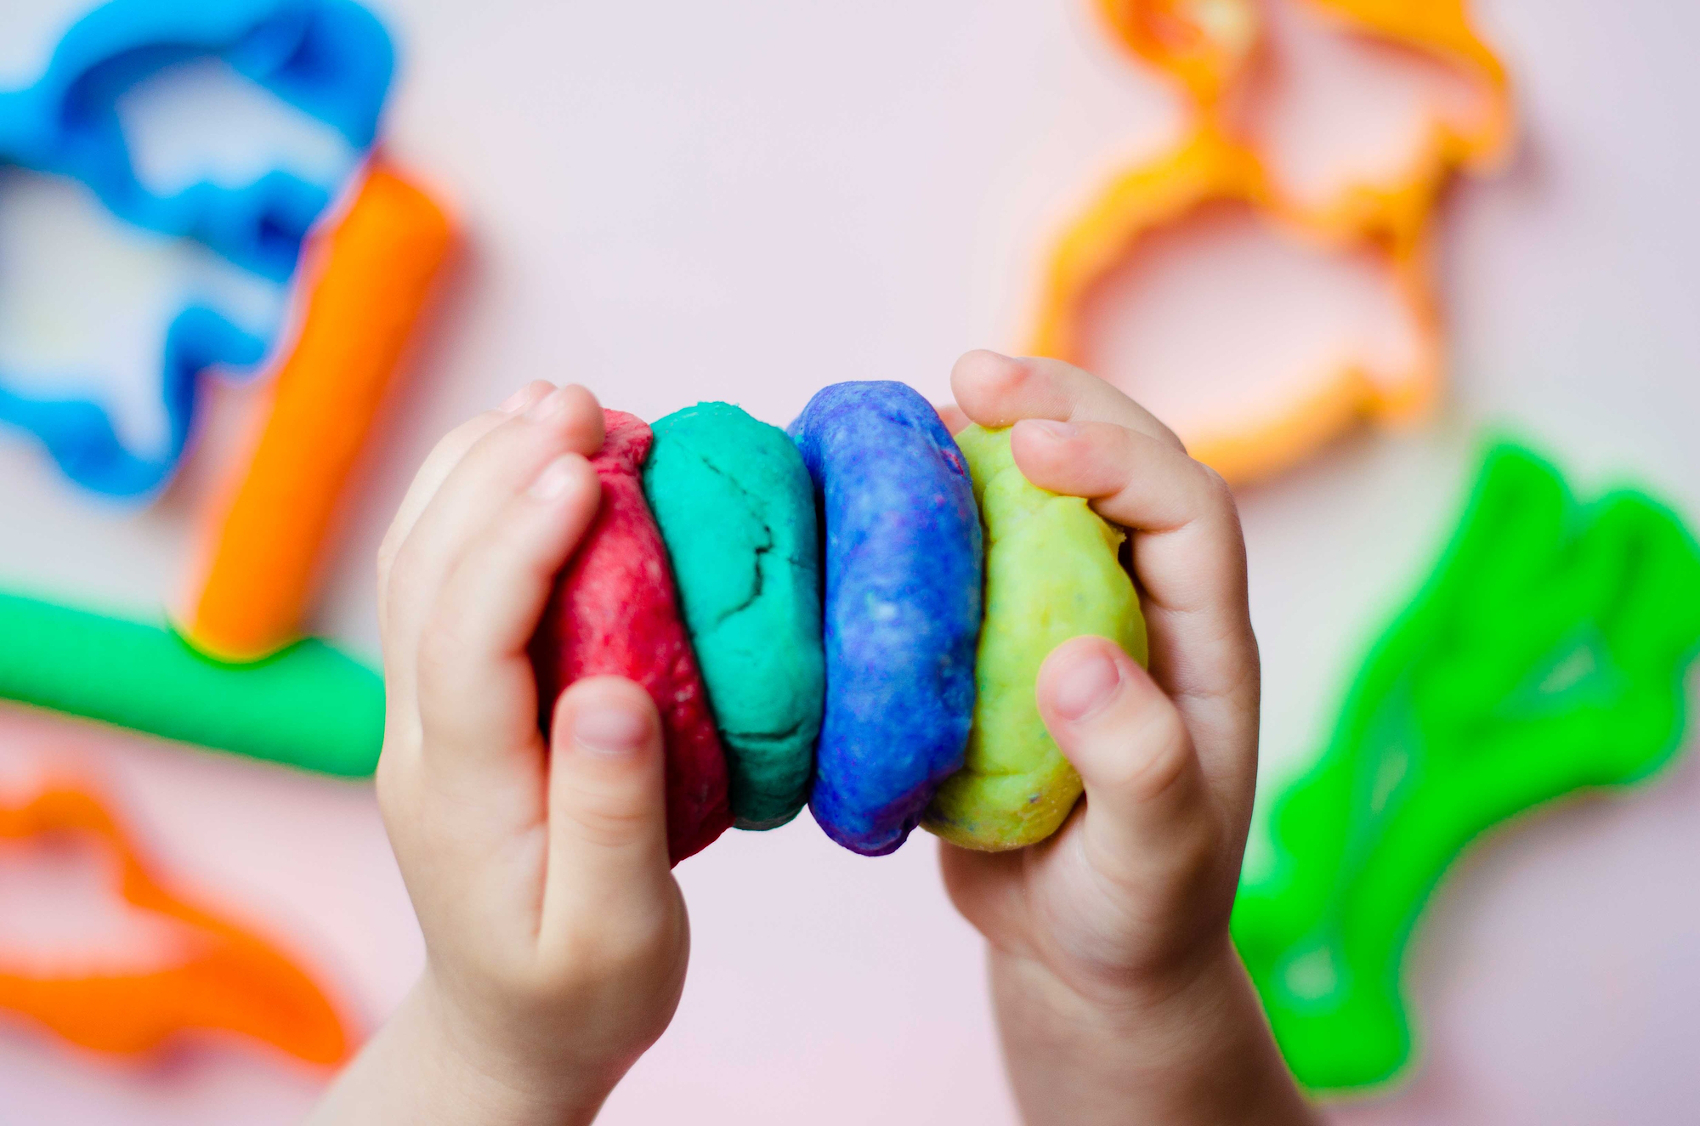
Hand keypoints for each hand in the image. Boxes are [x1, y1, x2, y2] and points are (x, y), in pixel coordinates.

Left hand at [309, 382, 687, 1125]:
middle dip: (498, 472)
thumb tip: (616, 690)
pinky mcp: (448, 704)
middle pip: (429, 576)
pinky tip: (529, 461)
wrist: (511, 1030)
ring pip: (419, 563)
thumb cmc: (579, 990)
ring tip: (557, 402)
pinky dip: (479, 502)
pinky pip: (442, 580)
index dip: (520, 545)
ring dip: (479, 469)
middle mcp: (421, 738)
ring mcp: (422, 716)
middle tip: (582, 399)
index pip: (469, 642)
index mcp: (463, 792)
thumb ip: (614, 818)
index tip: (587, 468)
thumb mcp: (616, 935)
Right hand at [937, 352, 1314, 1125]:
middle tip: (968, 375)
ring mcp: (1071, 622)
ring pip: (1038, 501)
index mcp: (1203, 643)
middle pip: (1119, 469)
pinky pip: (970, 560)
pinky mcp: (1004, 650)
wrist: (1083, 960)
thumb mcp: (1155, 861)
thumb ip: (1140, 767)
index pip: (1184, 510)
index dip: (1117, 455)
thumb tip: (1079, 657)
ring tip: (907, 416)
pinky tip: (867, 507)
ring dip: (981, 446)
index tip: (1032, 445)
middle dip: (1054, 405)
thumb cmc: (1136, 916)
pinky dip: (925, 519)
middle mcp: (1143, 610)